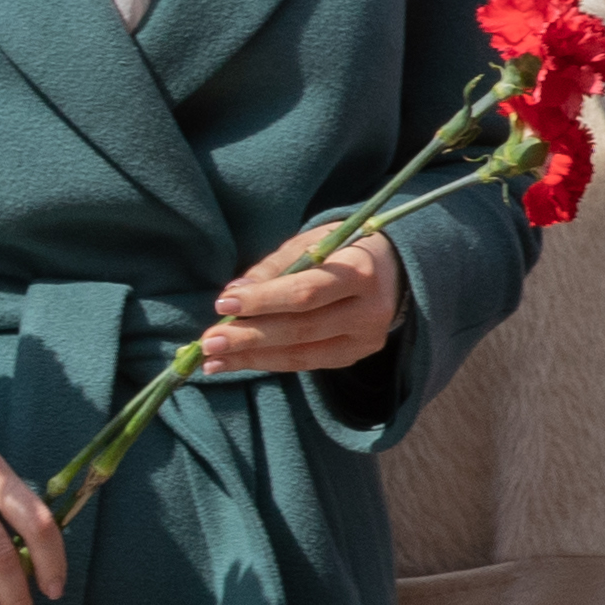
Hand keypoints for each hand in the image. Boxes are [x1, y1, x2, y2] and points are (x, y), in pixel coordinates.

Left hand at [204, 228, 402, 383]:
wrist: (396, 269)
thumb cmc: (345, 248)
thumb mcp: (314, 242)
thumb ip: (275, 266)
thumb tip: (234, 291)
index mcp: (361, 270)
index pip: (305, 292)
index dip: (263, 301)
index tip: (223, 303)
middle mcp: (369, 310)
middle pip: (301, 329)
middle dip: (249, 338)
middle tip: (208, 343)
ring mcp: (366, 338)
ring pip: (302, 354)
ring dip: (252, 358)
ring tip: (213, 361)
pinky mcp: (356, 355)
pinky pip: (307, 363)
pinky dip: (270, 362)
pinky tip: (241, 361)